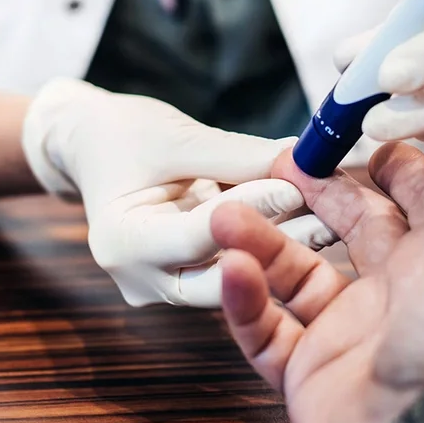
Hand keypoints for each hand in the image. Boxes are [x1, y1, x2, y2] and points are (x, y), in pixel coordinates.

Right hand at [22, 78, 335, 307]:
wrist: (90, 147)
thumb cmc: (122, 135)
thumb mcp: (177, 137)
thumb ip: (237, 156)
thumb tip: (301, 159)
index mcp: (122, 244)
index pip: (199, 234)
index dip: (254, 209)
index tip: (299, 184)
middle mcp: (141, 279)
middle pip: (220, 273)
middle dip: (277, 242)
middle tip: (332, 218)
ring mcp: (163, 287)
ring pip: (233, 274)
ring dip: (281, 246)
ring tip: (332, 219)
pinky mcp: (186, 280)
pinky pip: (232, 266)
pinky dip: (266, 244)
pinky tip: (311, 223)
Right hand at [211, 64, 423, 422]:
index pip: (414, 188)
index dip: (381, 151)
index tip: (345, 119)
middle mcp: (402, 288)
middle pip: (349, 222)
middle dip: (312, 186)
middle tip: (277, 159)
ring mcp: (352, 330)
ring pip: (294, 270)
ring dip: (258, 238)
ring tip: (224, 212)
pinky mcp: (309, 371)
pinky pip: (263, 328)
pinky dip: (242, 298)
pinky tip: (233, 270)